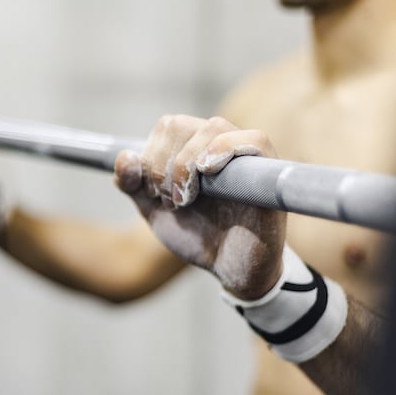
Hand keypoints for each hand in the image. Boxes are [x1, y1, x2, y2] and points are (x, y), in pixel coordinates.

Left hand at [114, 115, 285, 299]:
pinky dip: (224, 148)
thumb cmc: (197, 236)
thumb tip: (125, 157)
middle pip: (182, 125)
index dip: (151, 156)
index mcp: (194, 148)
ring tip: (184, 201)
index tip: (153, 194)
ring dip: (185, 164)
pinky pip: (254, 139)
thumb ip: (133, 185)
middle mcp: (220, 145)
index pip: (167, 126)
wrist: (229, 269)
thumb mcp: (154, 211)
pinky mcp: (270, 172)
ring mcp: (246, 155)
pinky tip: (207, 170)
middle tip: (170, 202)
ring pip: (212, 128)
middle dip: (163, 166)